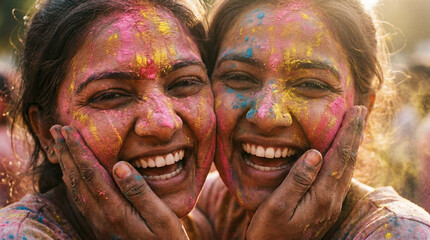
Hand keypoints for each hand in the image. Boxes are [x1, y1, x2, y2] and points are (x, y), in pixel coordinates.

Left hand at [50, 125, 188, 239]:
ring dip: (65, 164)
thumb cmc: (168, 239)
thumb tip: (119, 165)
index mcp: (116, 210)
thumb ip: (140, 191)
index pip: (91, 173)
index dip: (79, 150)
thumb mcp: (162, 216)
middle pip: (77, 179)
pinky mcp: (100, 226)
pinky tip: (70, 173)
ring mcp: (99, 222)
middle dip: (66, 152)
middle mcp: (102, 216)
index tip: (69, 130)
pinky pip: (79, 200)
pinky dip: (71, 181)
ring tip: (59, 146)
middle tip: (57, 129)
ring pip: (75, 189)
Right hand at [246, 106, 366, 239]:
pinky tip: (341, 153)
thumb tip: (315, 153)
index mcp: (321, 197)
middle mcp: (331, 200)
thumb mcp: (277, 206)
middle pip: (348, 161)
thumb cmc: (269, 232)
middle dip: (355, 134)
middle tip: (361, 111)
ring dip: (351, 145)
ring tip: (355, 127)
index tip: (356, 112)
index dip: (348, 133)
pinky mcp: (325, 207)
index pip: (340, 157)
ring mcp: (329, 204)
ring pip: (346, 169)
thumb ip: (297, 180)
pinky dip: (343, 158)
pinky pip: (339, 176)